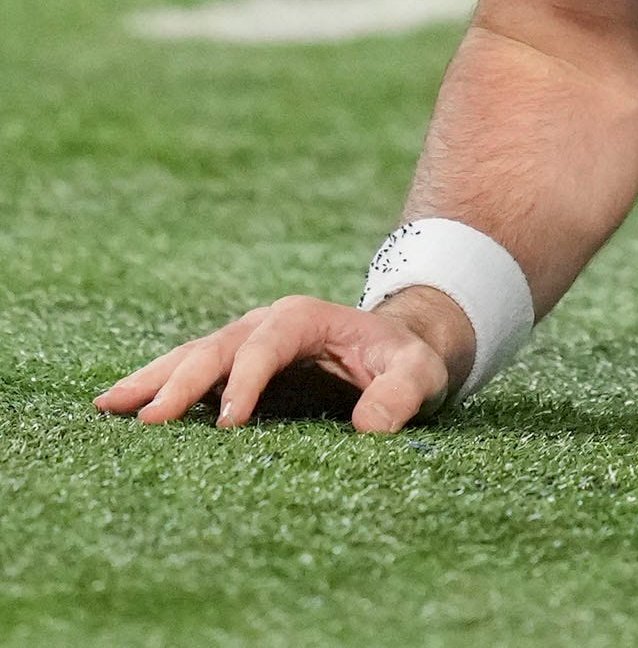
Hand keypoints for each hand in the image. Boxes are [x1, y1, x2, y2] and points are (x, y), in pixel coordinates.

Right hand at [96, 292, 461, 436]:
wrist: (397, 352)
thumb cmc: (407, 361)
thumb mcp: (419, 373)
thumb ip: (401, 393)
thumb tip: (371, 426)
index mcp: (305, 318)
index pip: (267, 344)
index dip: (246, 380)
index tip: (229, 423)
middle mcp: (264, 325)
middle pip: (216, 348)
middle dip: (182, 382)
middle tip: (149, 420)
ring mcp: (242, 344)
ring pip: (191, 357)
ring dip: (152, 381)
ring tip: (109, 406)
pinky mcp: (230, 370)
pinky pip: (189, 375)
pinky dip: (156, 389)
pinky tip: (118, 410)